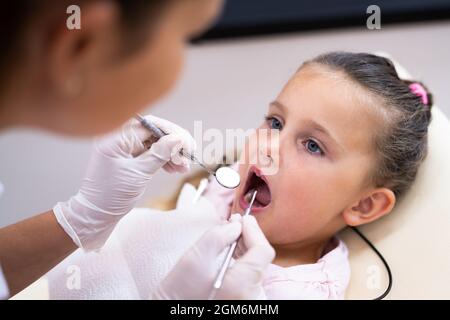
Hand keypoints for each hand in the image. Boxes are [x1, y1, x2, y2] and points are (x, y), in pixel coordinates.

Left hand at [53, 115, 195, 249]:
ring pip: (155, 143)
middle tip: (188, 156)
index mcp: (115, 138)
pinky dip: (164, 159)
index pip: (149, 124)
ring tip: (183, 167)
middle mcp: (118, 138)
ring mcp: (124, 147)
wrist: (97, 214)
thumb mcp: (139, 174)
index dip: (171, 132)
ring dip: (172, 153)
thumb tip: (178, 139)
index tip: (187, 144)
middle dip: (174, 144)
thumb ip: (159, 154)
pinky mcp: (129, 157)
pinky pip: (151, 152)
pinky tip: (175, 168)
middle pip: (154, 132)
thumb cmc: (111, 195)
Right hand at [152, 215, 274, 299]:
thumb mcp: (196, 257)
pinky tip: (232, 252)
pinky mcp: (244, 300)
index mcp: (242, 284)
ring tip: (230, 235)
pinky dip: (244, 260)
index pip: (263, 251)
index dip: (253, 230)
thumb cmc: (180, 290)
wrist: (171, 309)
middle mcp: (251, 295)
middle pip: (261, 258)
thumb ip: (218, 236)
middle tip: (233, 223)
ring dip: (246, 247)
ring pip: (257, 266)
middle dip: (249, 236)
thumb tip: (236, 226)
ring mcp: (249, 299)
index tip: (241, 218)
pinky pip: (251, 276)